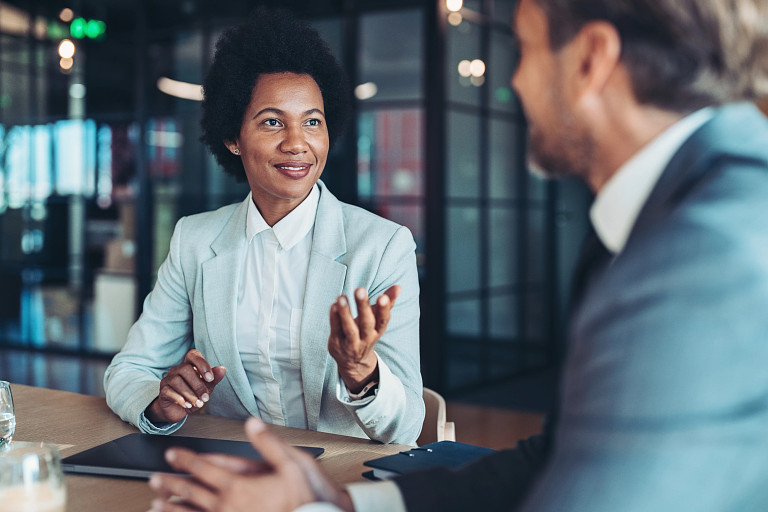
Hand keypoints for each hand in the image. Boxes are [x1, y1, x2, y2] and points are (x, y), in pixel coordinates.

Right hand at [146, 349, 226, 423]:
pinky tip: (188, 406)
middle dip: (198, 385)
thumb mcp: (206, 388)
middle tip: (206, 398)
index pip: (193, 354)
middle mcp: (177, 369)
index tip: (210, 378)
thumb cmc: (193, 395)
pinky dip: (180, 399)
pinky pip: (169, 392)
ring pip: (177, 381)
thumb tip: (222, 369)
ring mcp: (168, 379)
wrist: (178, 410)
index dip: (202, 364)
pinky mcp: (163, 391)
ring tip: (199, 404)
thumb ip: (214, 379)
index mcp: (189, 364)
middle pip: (185, 369)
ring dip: (190, 394)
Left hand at [149, 417, 353, 511]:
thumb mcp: (291, 464)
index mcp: (239, 486)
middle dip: (170, 483)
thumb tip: (252, 423)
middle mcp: (227, 507)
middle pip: (190, 493)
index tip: (171, 454)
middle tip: (154, 478)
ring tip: (156, 504)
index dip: (185, 459)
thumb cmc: (304, 498)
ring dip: (171, 508)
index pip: (203, 469)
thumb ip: (268, 443)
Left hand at [328, 285, 399, 392]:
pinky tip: (333, 305)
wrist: (354, 362)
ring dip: (345, 313)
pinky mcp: (337, 343)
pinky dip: (334, 318)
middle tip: (360, 289)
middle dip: (363, 306)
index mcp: (378, 330)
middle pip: (366, 322)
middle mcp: (366, 338)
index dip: (384, 309)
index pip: (383, 320)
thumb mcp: (377, 319)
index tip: (383, 297)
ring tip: (341, 297)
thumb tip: (399, 286)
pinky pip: (336, 330)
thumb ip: (387, 302)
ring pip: (349, 328)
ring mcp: (351, 343)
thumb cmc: (366, 332)